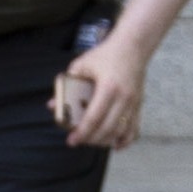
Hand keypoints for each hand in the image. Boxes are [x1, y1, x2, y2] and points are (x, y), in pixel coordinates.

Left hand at [58, 33, 151, 151]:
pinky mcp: (139, 104)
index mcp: (108, 88)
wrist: (133, 46)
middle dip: (92, 139)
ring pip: (121, 131)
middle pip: (108, 129)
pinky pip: (134, 128)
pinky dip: (125, 140)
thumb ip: (67, 85)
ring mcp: (134, 102)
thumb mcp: (82, 65)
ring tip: (92, 141)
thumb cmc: (105, 54)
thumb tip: (53, 105)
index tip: (71, 141)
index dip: (82, 133)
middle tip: (79, 141)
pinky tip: (115, 145)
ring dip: (106, 141)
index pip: (94, 118)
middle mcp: (123, 98)